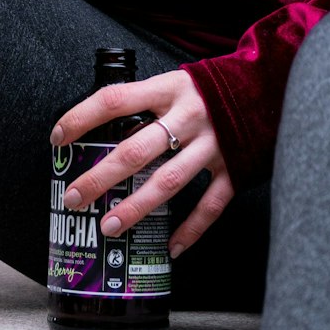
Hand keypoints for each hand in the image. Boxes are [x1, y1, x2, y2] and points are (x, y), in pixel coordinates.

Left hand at [50, 70, 234, 258]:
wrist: (271, 85)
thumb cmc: (212, 87)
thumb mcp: (178, 81)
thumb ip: (149, 102)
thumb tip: (103, 129)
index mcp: (169, 88)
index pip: (114, 100)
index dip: (82, 117)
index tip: (58, 138)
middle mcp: (189, 116)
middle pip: (136, 150)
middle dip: (100, 177)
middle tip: (73, 198)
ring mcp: (214, 144)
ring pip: (169, 182)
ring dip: (135, 207)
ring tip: (108, 227)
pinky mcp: (235, 167)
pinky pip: (210, 205)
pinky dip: (190, 229)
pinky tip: (170, 247)